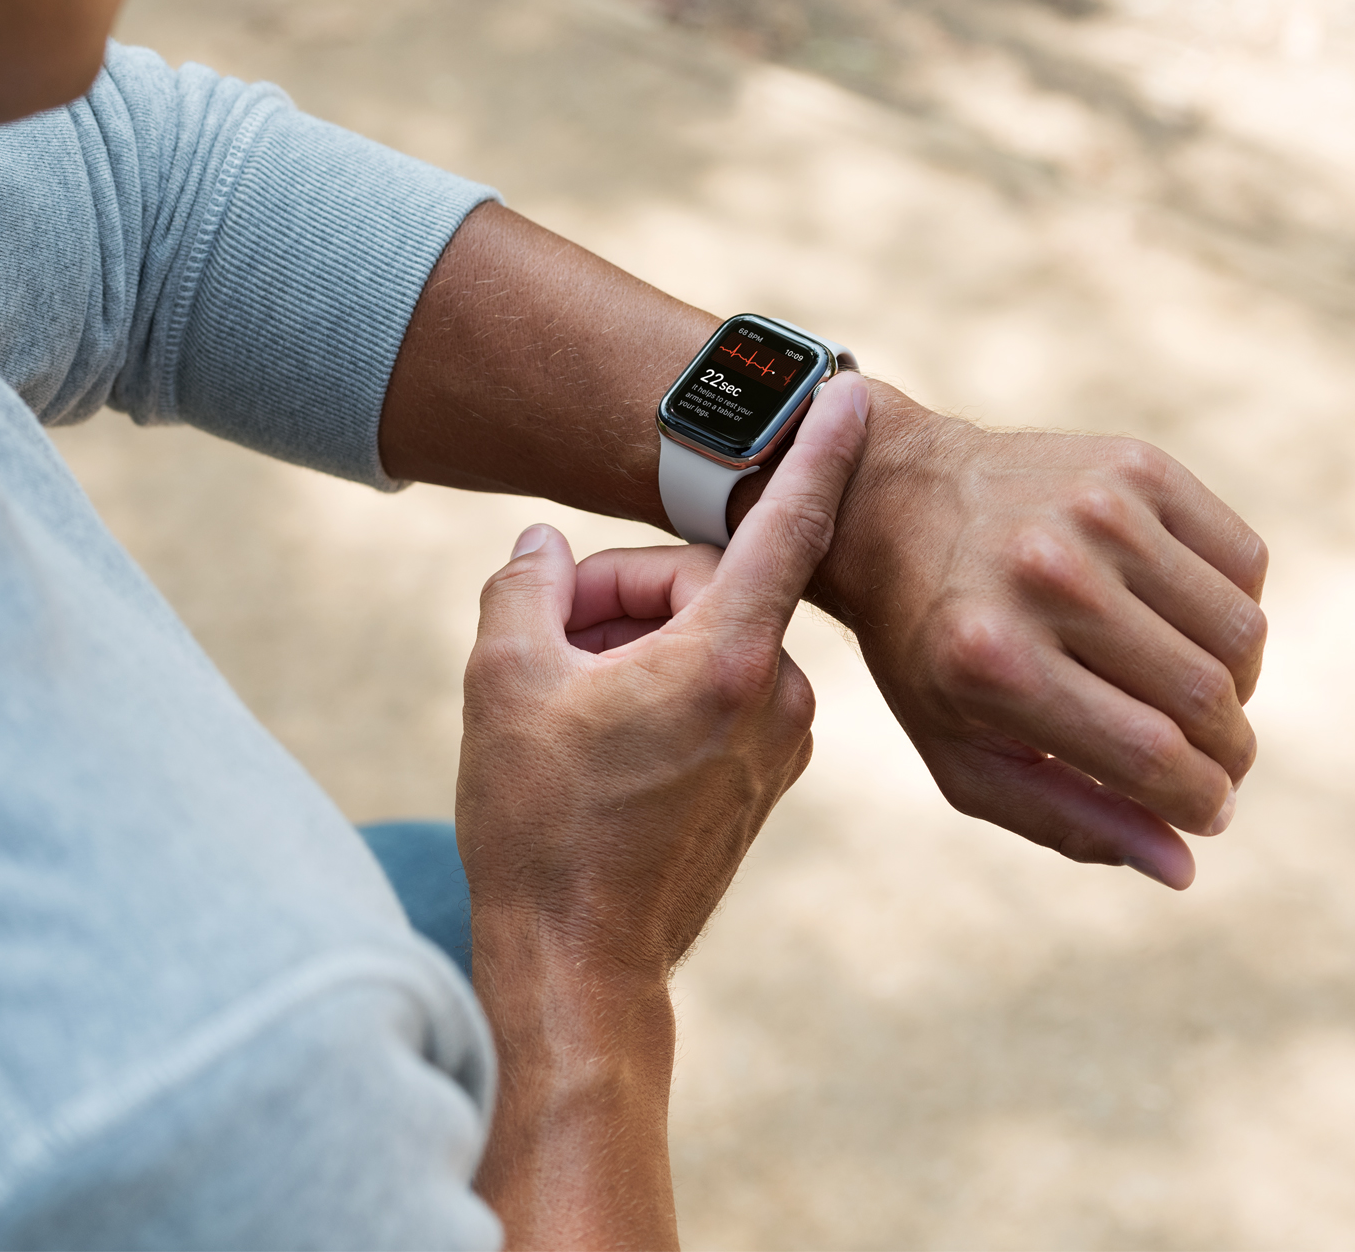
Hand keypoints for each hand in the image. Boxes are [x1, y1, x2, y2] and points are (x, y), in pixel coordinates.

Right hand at [457, 372, 869, 1249]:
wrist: (577, 966)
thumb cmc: (538, 827)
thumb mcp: (502, 682)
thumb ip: (527, 587)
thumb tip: (546, 549)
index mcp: (725, 659)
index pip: (784, 523)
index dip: (814, 446)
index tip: (852, 387)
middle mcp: (776, 695)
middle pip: (703, 583)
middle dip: (619, 595)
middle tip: (542, 643)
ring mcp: (780, 739)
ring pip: (707, 637)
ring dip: (633, 644)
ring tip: (562, 705)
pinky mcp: (768, 775)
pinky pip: (718, 688)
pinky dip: (660, 687)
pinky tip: (596, 736)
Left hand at [805, 382, 1267, 889]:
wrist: (895, 500)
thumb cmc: (932, 651)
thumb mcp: (965, 755)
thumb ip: (1070, 821)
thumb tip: (1185, 865)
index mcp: (995, 661)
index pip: (1155, 758)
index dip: (1203, 802)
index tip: (1208, 810)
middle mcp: (1047, 576)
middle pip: (1207, 698)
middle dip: (1230, 753)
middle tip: (1214, 761)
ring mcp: (1097, 511)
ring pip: (1242, 633)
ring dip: (1239, 685)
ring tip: (1197, 695)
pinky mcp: (1137, 466)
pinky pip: (1247, 562)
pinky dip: (1236, 610)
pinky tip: (1185, 623)